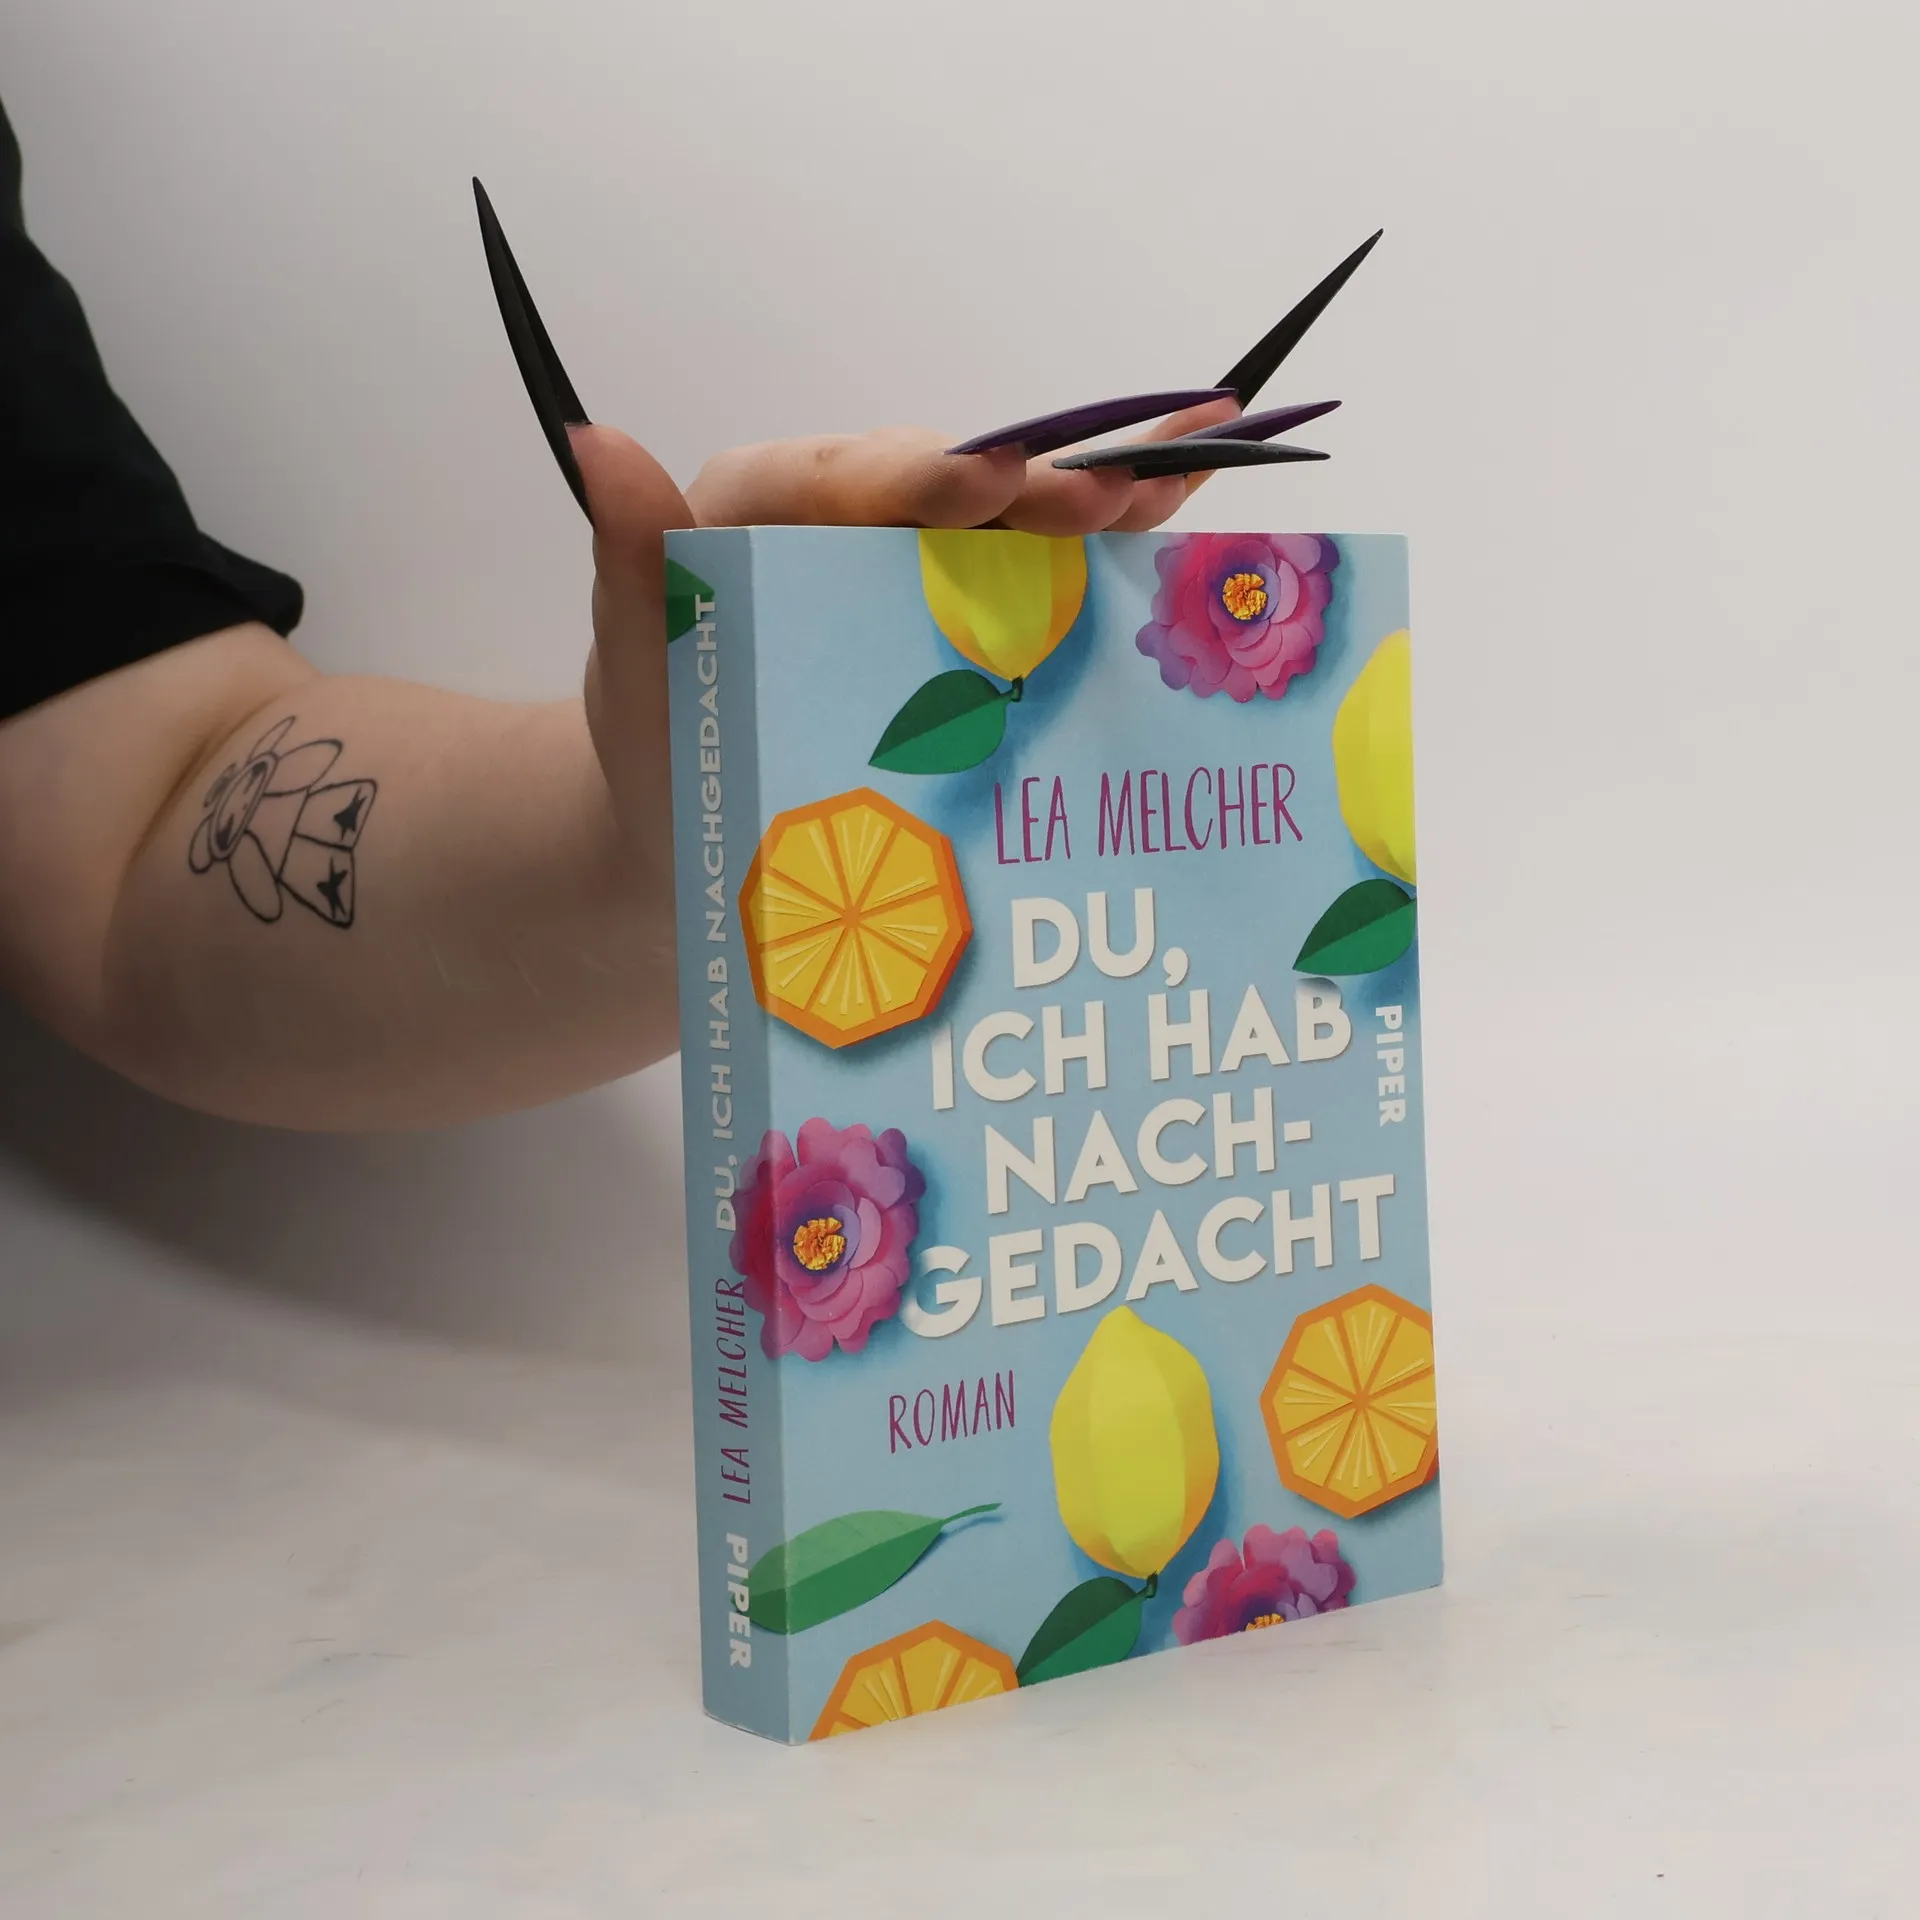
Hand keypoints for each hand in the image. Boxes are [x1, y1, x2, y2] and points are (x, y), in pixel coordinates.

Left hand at [574, 400, 1240, 874]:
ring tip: (1178, 478)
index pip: (847, 476)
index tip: (986, 480)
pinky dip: (1107, 542)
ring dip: (1095, 497)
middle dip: (1032, 489)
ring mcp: (914, 567)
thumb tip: (597, 445)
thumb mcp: (641, 669)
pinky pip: (1037, 570)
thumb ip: (633, 560)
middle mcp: (850, 520)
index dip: (924, 476)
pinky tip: (1178, 509)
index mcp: (764, 509)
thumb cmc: (663, 749)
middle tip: (1107, 494)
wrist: (700, 838)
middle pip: (950, 488)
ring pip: (1007, 519)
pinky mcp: (963, 615)